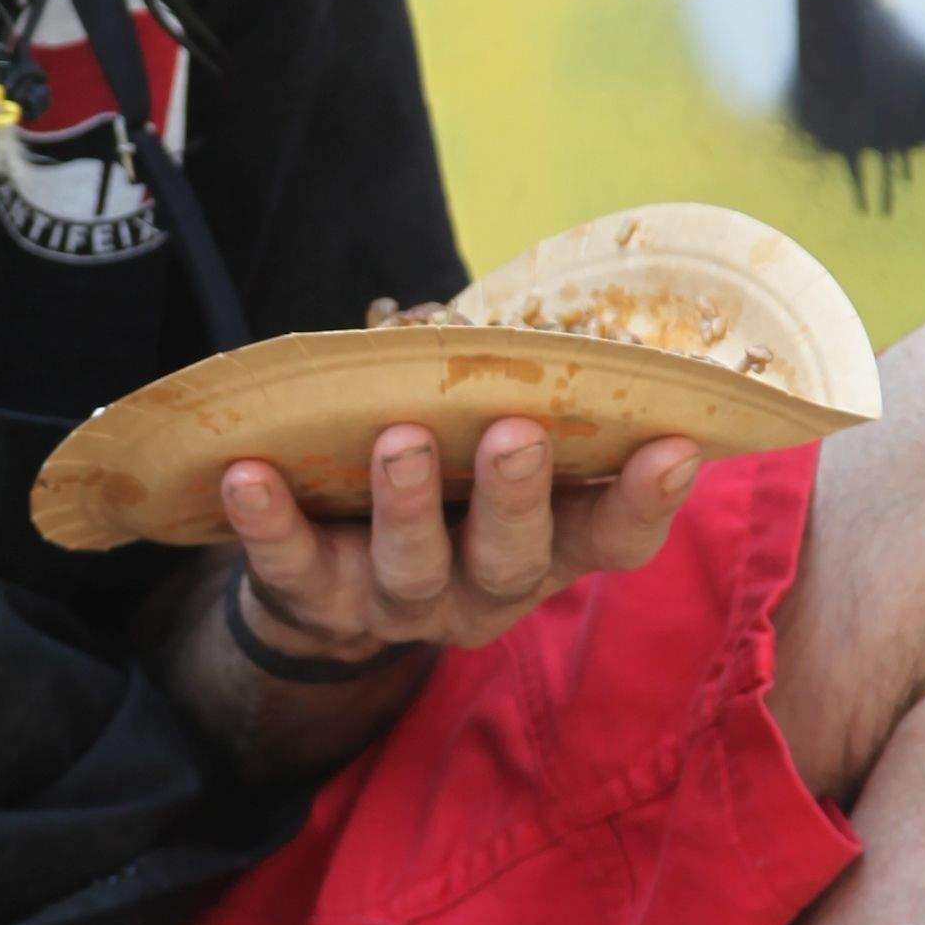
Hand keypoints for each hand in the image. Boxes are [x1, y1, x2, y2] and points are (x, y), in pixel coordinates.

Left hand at [219, 419, 696, 669]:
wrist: (330, 580)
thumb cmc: (437, 480)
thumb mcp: (474, 433)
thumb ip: (481, 381)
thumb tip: (441, 320)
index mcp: (548, 544)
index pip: (613, 536)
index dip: (648, 499)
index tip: (677, 445)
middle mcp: (487, 588)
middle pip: (514, 556)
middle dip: (516, 495)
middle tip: (514, 434)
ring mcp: (403, 605)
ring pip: (413, 567)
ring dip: (406, 503)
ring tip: (398, 440)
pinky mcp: (318, 603)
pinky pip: (292, 567)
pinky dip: (268, 522)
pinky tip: (247, 474)